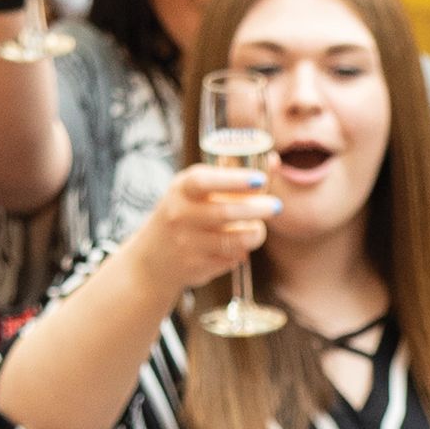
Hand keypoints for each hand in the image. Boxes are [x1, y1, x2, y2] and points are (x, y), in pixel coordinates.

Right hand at [139, 156, 282, 300]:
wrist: (153, 258)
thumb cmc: (185, 213)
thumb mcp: (196, 190)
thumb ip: (233, 175)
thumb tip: (273, 161)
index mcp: (181, 189)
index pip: (204, 181)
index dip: (234, 180)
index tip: (259, 180)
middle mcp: (180, 215)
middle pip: (223, 212)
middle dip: (256, 209)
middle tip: (275, 206)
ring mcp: (186, 243)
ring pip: (232, 240)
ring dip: (253, 234)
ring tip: (259, 229)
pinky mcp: (196, 267)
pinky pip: (229, 259)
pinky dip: (240, 252)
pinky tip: (238, 247)